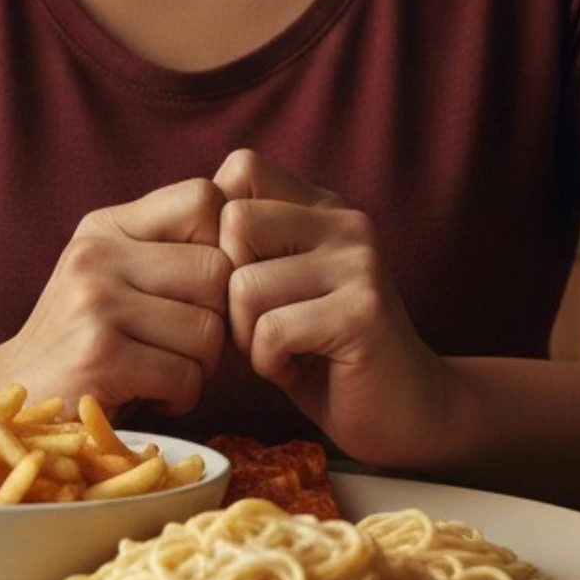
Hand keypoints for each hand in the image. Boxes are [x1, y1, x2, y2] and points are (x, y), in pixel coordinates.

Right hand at [0, 178, 231, 418]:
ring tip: (163, 371)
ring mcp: (94, 303)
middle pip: (219, 271)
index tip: (209, 289)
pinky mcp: (99, 357)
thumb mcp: (116, 275)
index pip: (204, 199)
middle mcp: (96, 253)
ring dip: (201, 366)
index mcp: (106, 225)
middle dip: (219, 320)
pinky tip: (149, 395)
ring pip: (210, 330)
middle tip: (188, 345)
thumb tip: (258, 228)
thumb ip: (172, 249)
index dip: (227, 245)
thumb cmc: (88, 341)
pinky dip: (181, 397)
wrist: (11, 401)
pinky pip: (187, 375)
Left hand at [215, 148, 465, 467]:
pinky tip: (298, 369)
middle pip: (234, 220)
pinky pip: (272, 330)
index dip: (217, 226)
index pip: (241, 168)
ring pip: (245, 284)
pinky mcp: (363, 313)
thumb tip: (176, 233)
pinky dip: (269, 363)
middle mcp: (345, 224)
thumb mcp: (279, 287)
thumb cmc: (322, 354)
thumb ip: (245, 249)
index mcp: (322, 208)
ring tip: (281, 350)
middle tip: (255, 323)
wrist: (402, 412)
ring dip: (247, 335)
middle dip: (225, 285)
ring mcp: (360, 264)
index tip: (238, 276)